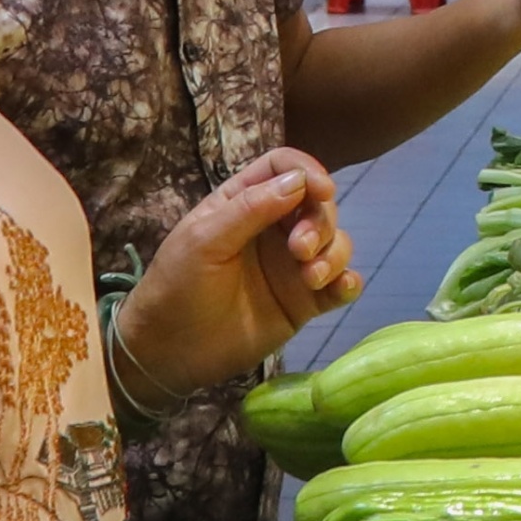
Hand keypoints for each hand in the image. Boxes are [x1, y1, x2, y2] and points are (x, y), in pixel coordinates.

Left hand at [123, 151, 355, 396]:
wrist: (170, 352)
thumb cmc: (178, 287)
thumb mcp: (204, 240)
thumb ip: (250, 208)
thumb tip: (300, 181)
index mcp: (244, 203)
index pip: (284, 168)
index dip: (308, 171)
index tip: (322, 191)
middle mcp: (274, 230)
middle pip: (318, 206)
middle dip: (320, 222)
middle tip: (299, 250)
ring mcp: (292, 267)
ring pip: (336, 243)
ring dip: (333, 254)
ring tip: (310, 279)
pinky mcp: (305, 303)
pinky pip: (341, 284)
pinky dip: (350, 282)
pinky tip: (342, 289)